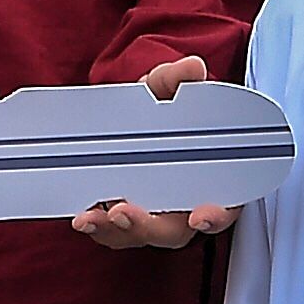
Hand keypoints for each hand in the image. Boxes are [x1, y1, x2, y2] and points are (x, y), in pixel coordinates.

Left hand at [71, 56, 239, 251]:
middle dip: (148, 225)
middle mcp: (181, 206)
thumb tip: (193, 68)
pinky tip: (81, 216)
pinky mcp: (118, 216)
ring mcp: (150, 214)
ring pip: (136, 235)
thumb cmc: (158, 107)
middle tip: (124, 211)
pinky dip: (96, 226)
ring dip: (113, 230)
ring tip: (89, 218)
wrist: (127, 114)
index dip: (216, 216)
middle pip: (172, 231)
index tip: (201, 215)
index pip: (222, 208)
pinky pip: (109, 231)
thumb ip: (179, 79)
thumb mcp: (166, 88)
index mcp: (208, 180)